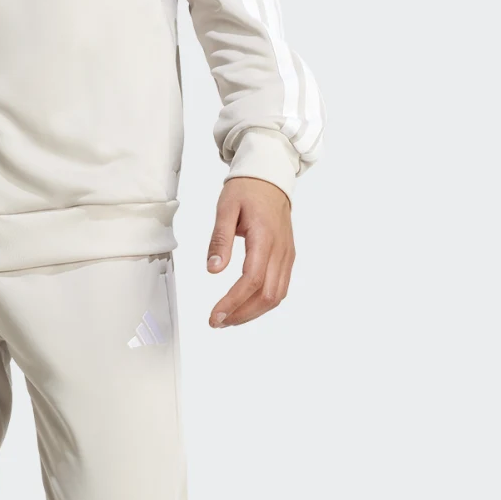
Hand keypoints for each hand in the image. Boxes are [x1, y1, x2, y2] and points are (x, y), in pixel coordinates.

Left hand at [206, 178, 294, 327]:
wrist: (270, 178)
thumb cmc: (247, 190)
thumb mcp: (225, 208)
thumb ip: (219, 240)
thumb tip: (213, 270)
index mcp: (265, 238)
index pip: (252, 280)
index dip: (234, 302)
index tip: (216, 316)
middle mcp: (281, 250)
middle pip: (268, 295)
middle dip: (242, 314)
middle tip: (217, 321)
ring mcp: (287, 255)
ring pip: (277, 295)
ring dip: (253, 312)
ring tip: (228, 318)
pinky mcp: (287, 257)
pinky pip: (280, 287)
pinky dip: (263, 302)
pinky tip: (245, 306)